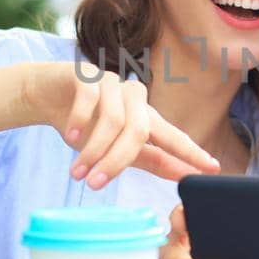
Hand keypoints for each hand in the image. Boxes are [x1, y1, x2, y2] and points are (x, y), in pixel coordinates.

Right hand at [23, 61, 219, 188]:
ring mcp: (111, 83)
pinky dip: (79, 122)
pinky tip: (69, 137)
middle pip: (138, 132)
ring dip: (92, 149)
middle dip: (115, 162)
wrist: (45, 95)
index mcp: (146, 117)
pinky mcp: (86, 74)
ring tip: (76, 171)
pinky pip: (89, 100)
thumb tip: (185, 175)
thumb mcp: (117, 147)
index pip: (174, 136)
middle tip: (95, 184)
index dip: (192, 152)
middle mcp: (134, 97)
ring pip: (112, 120)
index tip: (213, 168)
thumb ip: (151, 159)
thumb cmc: (85, 123)